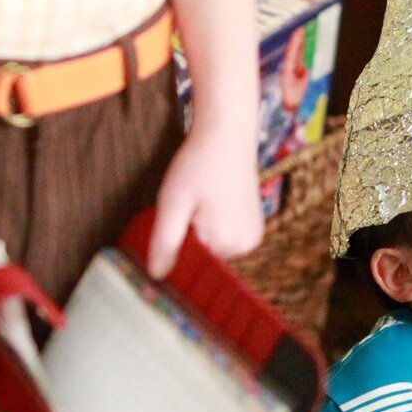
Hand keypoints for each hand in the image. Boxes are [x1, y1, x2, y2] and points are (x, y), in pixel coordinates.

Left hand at [143, 122, 264, 277]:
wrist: (227, 135)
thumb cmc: (198, 164)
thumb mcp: (173, 203)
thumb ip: (166, 241)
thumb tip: (157, 276)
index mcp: (227, 242)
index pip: (192, 265)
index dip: (176, 250)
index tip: (172, 225)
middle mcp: (246, 246)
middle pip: (204, 258)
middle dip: (189, 240)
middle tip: (186, 208)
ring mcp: (253, 237)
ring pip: (214, 250)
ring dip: (200, 234)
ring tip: (200, 203)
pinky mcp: (254, 228)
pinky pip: (225, 239)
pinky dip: (213, 228)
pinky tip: (211, 205)